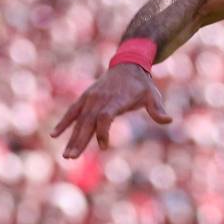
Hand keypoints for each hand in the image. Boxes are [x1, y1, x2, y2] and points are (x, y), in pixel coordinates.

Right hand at [51, 63, 171, 158]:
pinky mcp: (85, 98)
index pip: (105, 117)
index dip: (103, 131)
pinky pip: (72, 112)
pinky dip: (64, 123)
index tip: (103, 146)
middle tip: (71, 157)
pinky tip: (54, 135)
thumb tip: (169, 120)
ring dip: (71, 138)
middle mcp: (99, 100)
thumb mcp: (153, 95)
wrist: (127, 65)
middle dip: (79, 141)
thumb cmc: (141, 85)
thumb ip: (157, 109)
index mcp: (115, 100)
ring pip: (78, 121)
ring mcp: (90, 99)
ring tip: (66, 155)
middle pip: (87, 122)